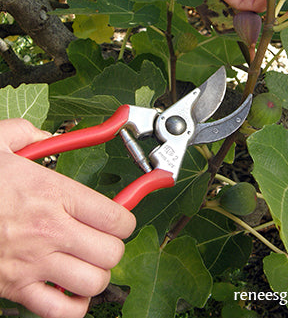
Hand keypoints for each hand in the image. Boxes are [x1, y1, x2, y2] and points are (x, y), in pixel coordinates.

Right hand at [0, 119, 135, 317]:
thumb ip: (30, 134)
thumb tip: (49, 135)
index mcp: (52, 193)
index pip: (115, 216)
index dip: (125, 218)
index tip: (121, 216)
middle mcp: (49, 230)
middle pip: (112, 252)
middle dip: (114, 246)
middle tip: (104, 238)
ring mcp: (33, 263)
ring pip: (93, 283)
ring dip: (97, 274)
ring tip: (88, 261)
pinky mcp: (14, 289)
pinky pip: (60, 311)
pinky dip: (73, 305)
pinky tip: (69, 287)